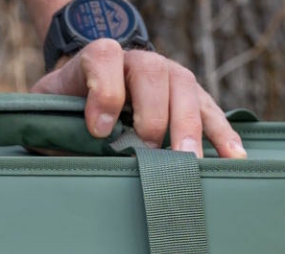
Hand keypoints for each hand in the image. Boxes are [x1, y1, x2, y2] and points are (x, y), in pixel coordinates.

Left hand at [31, 39, 245, 158]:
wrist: (94, 86)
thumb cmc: (71, 103)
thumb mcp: (50, 109)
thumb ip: (55, 128)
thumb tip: (68, 163)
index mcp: (100, 58)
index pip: (103, 59)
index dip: (103, 91)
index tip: (98, 129)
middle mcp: (140, 61)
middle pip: (152, 75)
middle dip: (152, 114)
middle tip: (151, 150)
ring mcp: (170, 76)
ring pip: (185, 91)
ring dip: (190, 128)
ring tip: (192, 162)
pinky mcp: (192, 98)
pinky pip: (211, 111)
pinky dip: (223, 135)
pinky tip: (233, 158)